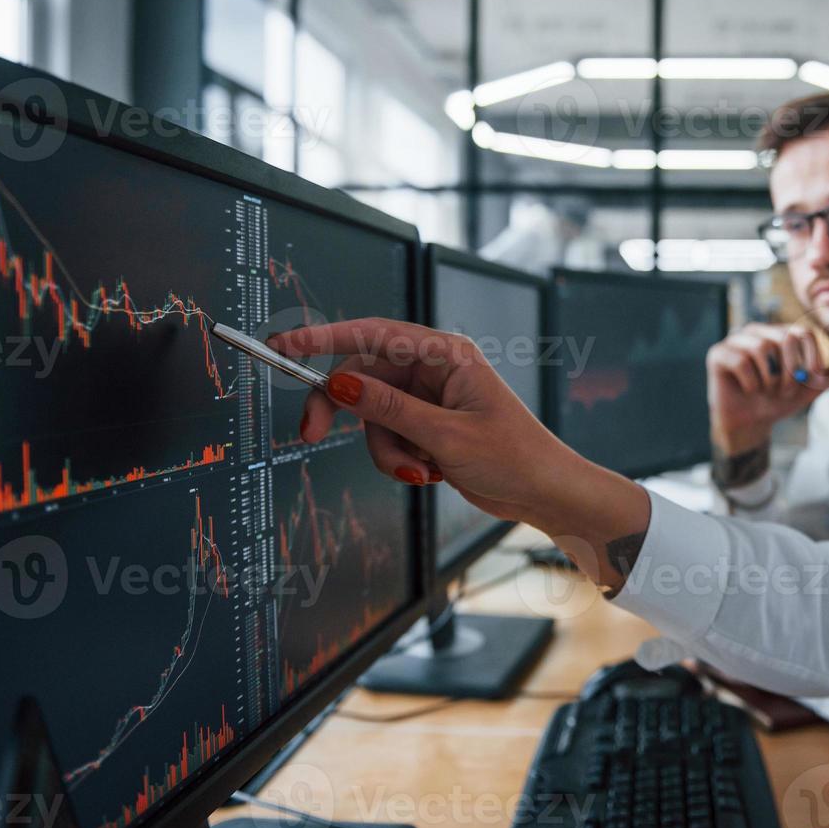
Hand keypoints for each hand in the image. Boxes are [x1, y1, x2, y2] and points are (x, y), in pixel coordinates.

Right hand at [267, 318, 648, 583]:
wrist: (544, 494)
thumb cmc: (514, 457)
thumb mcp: (446, 436)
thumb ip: (389, 409)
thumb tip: (340, 385)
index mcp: (445, 354)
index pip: (372, 334)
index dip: (323, 337)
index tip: (284, 346)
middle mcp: (434, 369)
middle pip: (362, 378)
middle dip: (346, 413)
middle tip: (311, 434)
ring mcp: (429, 398)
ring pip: (373, 415)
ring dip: (386, 449)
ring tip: (420, 469)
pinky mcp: (427, 425)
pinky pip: (389, 435)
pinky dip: (400, 458)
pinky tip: (430, 472)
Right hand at [706, 323, 828, 454]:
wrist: (750, 423)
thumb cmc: (778, 400)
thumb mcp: (809, 389)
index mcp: (780, 333)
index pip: (804, 334)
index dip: (811, 360)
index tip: (809, 381)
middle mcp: (758, 331)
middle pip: (784, 338)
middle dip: (791, 372)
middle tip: (785, 391)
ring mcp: (736, 339)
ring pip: (762, 349)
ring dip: (770, 379)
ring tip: (766, 390)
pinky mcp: (718, 353)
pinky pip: (742, 362)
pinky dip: (751, 383)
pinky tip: (748, 389)